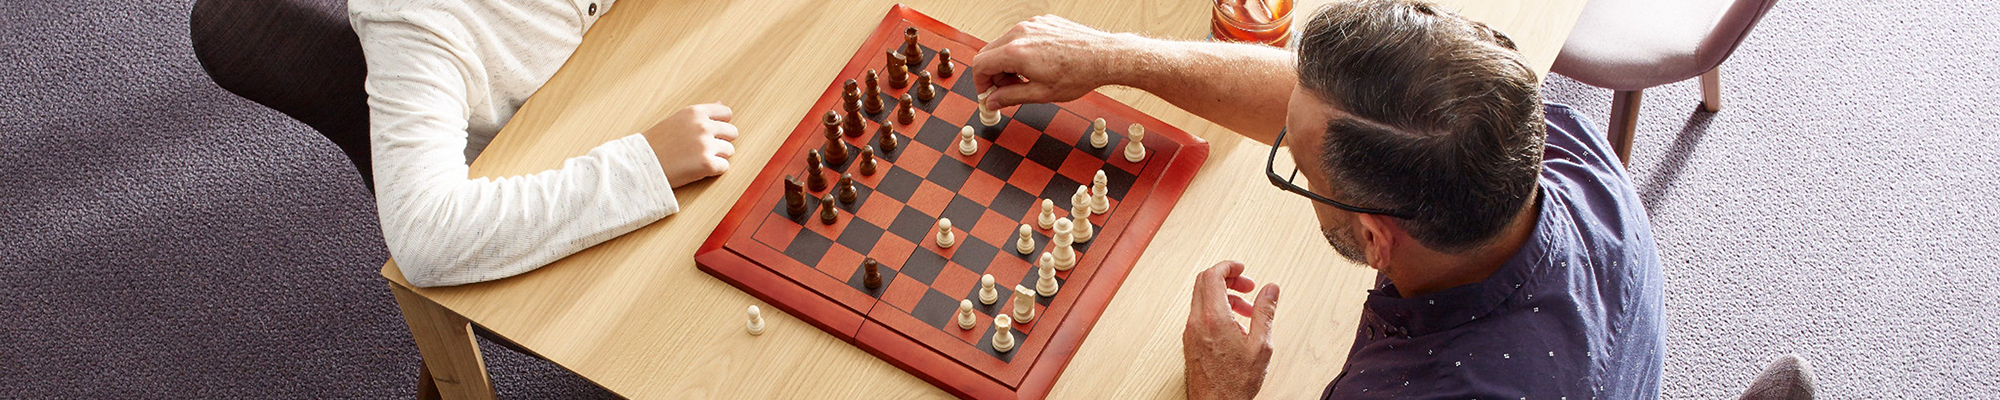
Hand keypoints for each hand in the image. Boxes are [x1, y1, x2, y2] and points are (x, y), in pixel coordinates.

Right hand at [641, 103, 737, 186]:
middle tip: (703, 149)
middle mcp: (703, 126)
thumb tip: (721, 104)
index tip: (711, 134)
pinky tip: (697, 169)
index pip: (727, 114)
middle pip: (732, 133)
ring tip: (697, 159)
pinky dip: (713, 170)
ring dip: (717, 156)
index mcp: (695, 112)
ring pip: (729, 151)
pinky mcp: (706, 164)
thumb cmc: (656, 143)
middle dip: (721, 142)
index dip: (721, 125)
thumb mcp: (678, 120)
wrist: (639, 163)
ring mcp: (705, 145)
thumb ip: (701, 113)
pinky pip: (724, 167)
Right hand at [968, 15, 1148, 108]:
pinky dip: (1021, 51)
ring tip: (1025, 78)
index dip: (980, 83)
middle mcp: (1021, 33)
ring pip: (1004, 43)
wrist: (1104, 57)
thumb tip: (993, 101)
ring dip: (1007, 62)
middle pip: (989, 52)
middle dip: (993, 74)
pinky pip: (1021, 36)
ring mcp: (1032, 24)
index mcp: (1017, 51)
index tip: (988, 93)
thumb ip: (1010, 97)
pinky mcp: (1043, 21)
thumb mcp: (1041, 94)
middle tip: (1008, 90)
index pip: (980, 64)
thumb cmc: (1079, 73)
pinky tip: (1037, 65)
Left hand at [1184, 261, 1279, 399]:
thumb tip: (1270, 289)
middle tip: (1247, 286)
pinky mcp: (1190, 341)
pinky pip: (1200, 314)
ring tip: (1246, 311)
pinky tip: (1235, 326)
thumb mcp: (1260, 345)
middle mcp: (1196, 322)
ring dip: (1224, 296)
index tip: (1241, 268)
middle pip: (1204, 282)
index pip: (1212, 275)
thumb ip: (1265, 312)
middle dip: (1227, 278)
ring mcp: (1190, 332)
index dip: (1228, 266)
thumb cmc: (1234, 383)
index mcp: (1213, 318)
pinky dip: (1216, 310)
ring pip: (1202, 298)